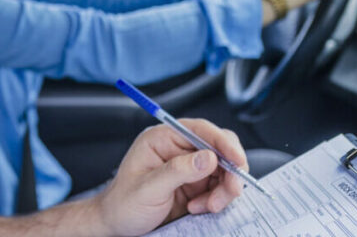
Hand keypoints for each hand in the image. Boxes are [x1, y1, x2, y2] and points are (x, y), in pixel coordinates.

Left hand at [96, 120, 246, 236]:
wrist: (119, 224)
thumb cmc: (124, 203)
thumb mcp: (148, 188)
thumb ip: (177, 171)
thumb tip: (209, 157)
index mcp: (162, 139)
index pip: (200, 130)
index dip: (222, 142)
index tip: (237, 160)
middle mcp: (178, 149)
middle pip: (219, 149)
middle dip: (230, 170)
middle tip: (231, 191)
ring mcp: (189, 167)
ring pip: (224, 170)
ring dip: (224, 189)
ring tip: (206, 206)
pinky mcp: (196, 185)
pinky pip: (220, 187)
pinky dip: (218, 199)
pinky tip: (199, 208)